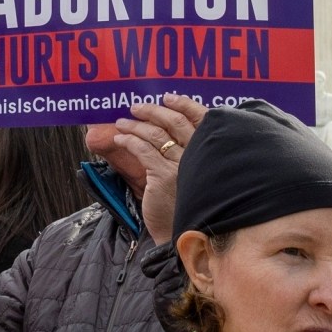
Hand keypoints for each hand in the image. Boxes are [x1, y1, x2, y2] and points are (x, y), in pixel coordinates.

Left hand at [104, 95, 205, 243]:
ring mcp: (182, 165)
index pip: (201, 118)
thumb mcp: (192, 172)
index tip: (167, 97)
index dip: (183, 103)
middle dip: (152, 111)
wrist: (184, 233)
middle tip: (135, 107)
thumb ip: (186, 151)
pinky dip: (129, 141)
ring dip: (134, 125)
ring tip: (121, 123)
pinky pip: (143, 150)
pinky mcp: (163, 176)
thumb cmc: (187, 201)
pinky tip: (120, 139)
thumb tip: (164, 125)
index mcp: (211, 151)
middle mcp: (200, 156)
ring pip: (155, 134)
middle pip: (175, 121)